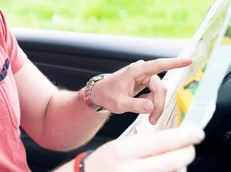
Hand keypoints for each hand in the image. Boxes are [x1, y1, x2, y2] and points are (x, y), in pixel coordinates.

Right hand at [82, 126, 203, 171]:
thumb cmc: (104, 163)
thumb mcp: (118, 147)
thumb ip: (143, 145)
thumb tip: (172, 141)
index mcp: (123, 151)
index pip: (161, 141)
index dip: (183, 136)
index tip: (197, 133)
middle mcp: (132, 168)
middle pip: (174, 160)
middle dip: (187, 153)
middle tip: (190, 148)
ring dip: (179, 167)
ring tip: (172, 163)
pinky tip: (166, 170)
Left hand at [91, 58, 191, 123]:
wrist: (100, 94)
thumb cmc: (107, 95)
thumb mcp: (119, 103)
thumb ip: (135, 105)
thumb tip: (151, 107)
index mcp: (136, 71)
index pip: (158, 65)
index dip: (174, 63)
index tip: (188, 61)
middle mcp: (142, 70)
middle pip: (160, 89)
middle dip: (158, 105)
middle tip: (152, 120)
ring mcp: (145, 76)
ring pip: (160, 93)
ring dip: (156, 106)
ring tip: (147, 117)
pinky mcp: (147, 81)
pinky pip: (156, 94)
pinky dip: (152, 103)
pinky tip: (142, 105)